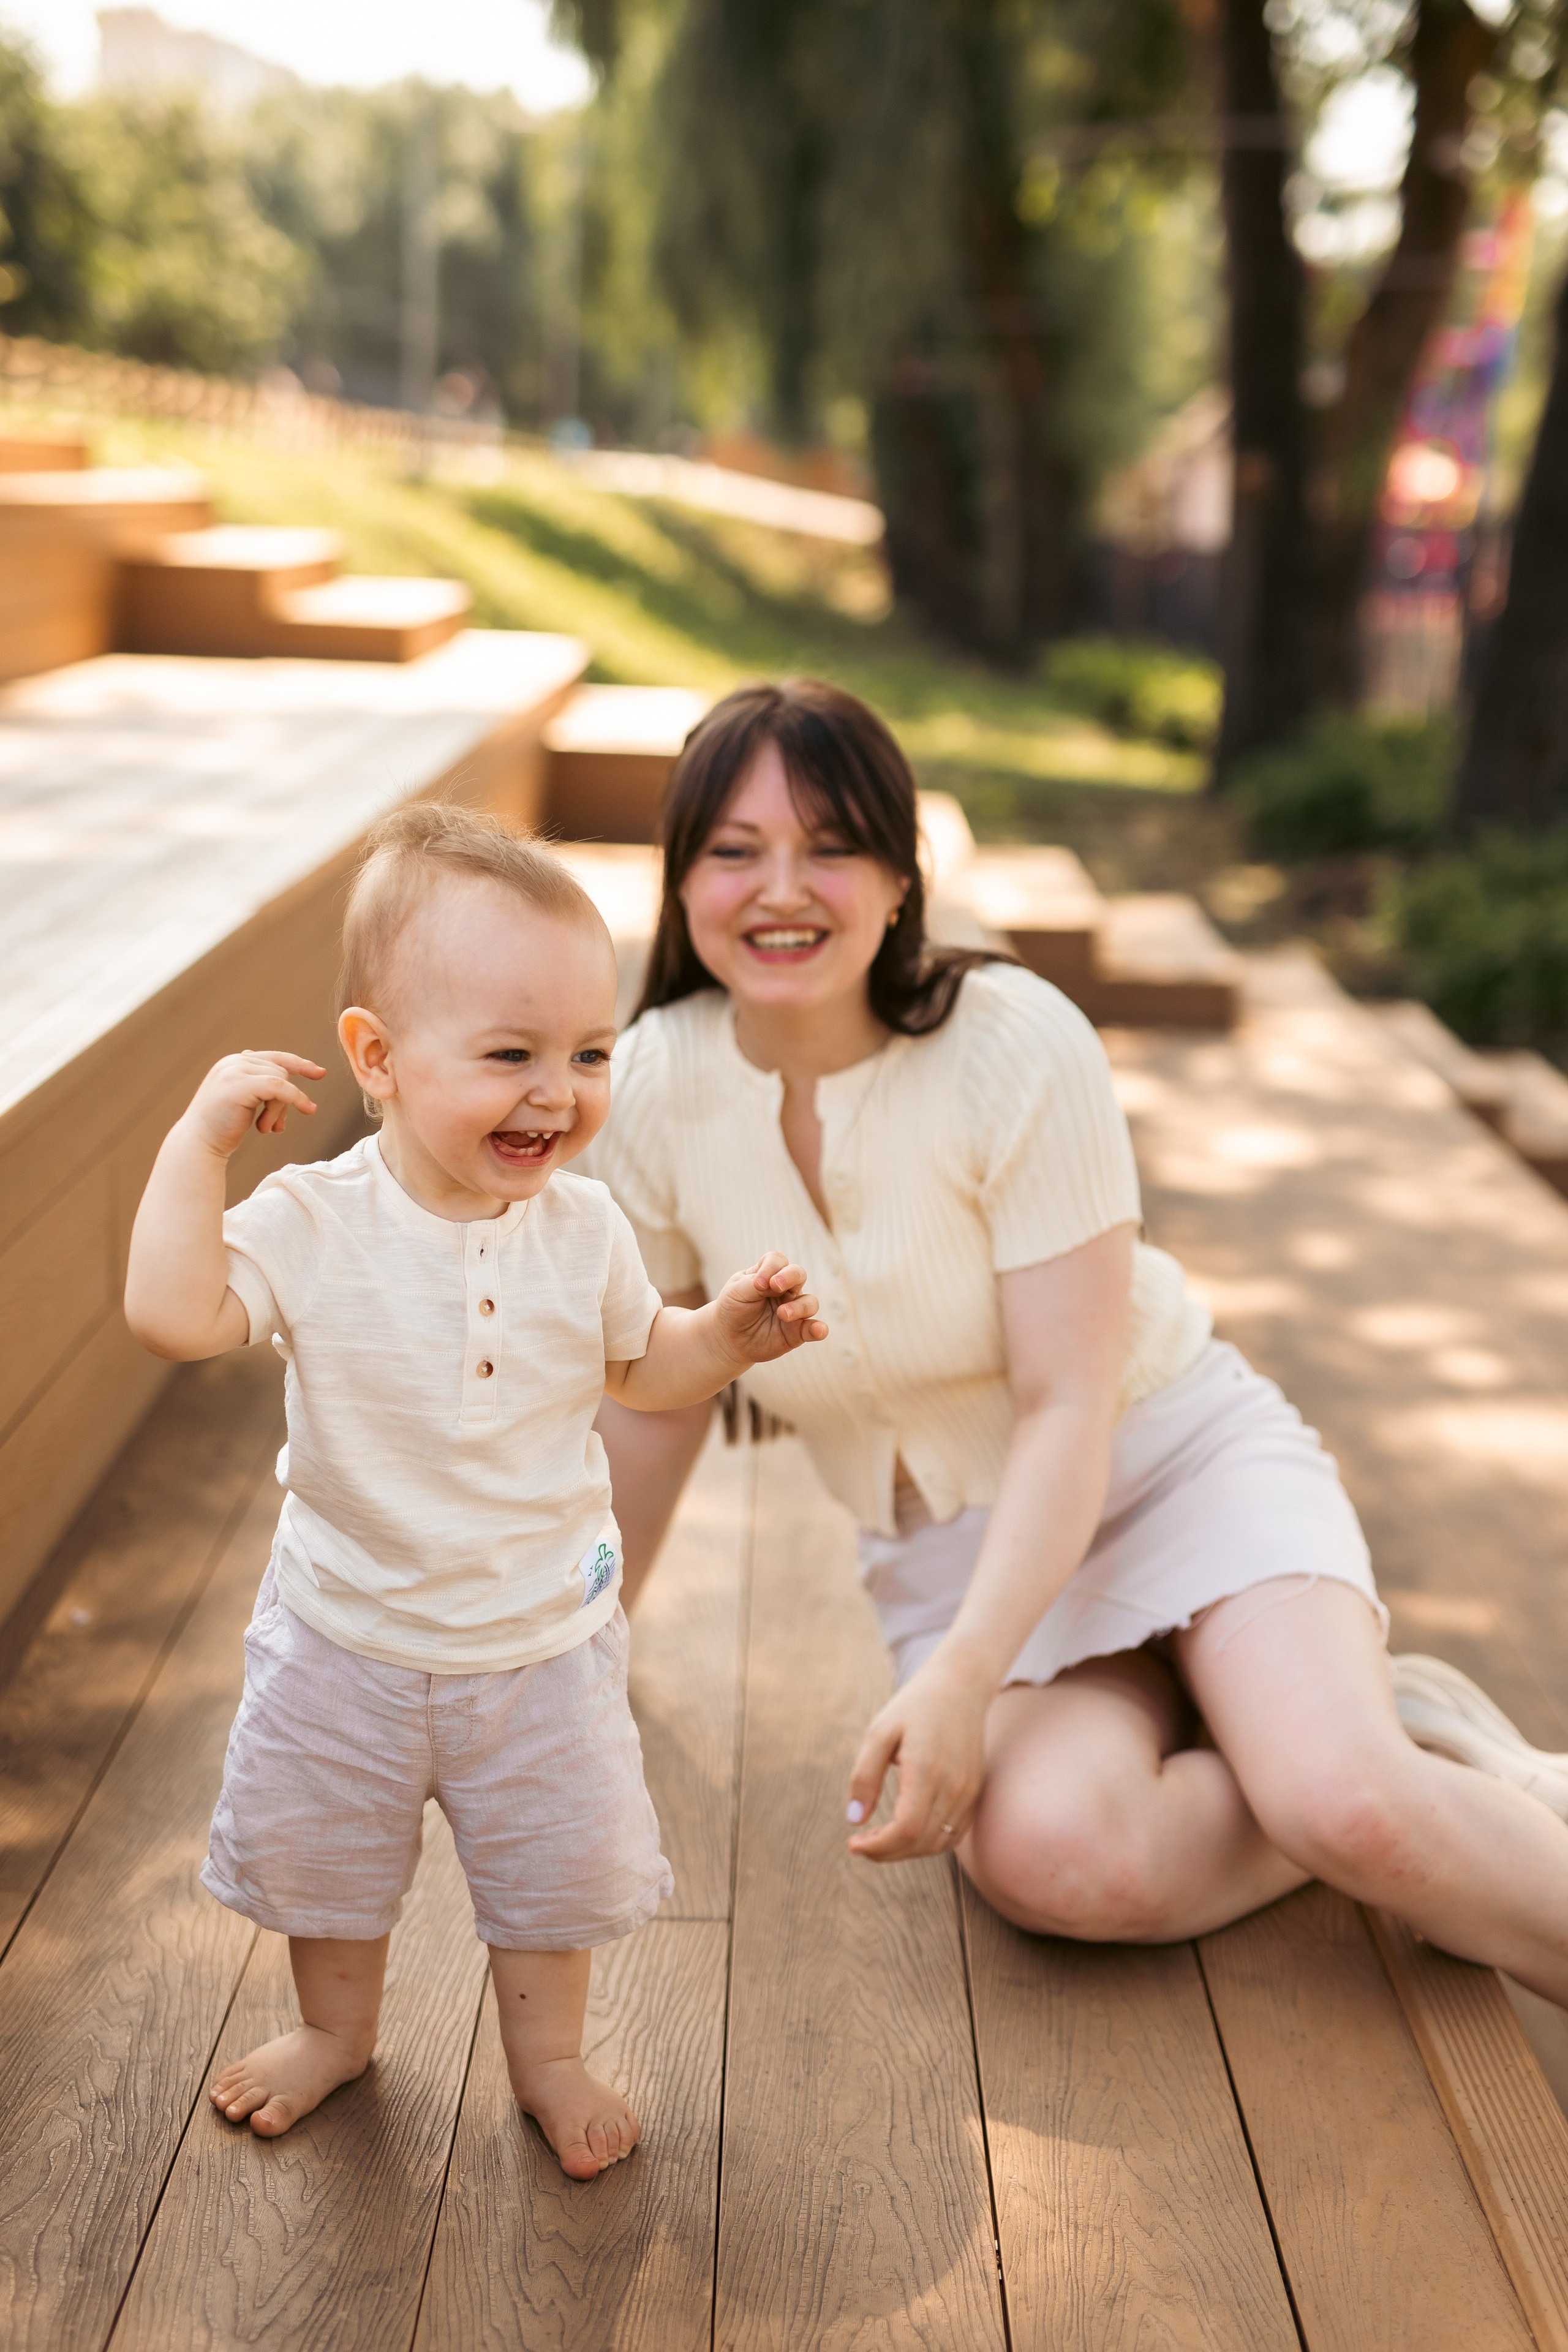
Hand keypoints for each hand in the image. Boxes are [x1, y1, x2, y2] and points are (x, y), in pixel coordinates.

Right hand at [180, 1051, 324, 1158]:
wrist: (199, 1144)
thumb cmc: (221, 1127)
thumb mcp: (242, 1100)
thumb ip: (257, 1085)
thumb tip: (279, 1076)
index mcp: (233, 1063)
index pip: (274, 1057)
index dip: (299, 1064)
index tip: (319, 1073)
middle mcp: (233, 1062)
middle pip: (281, 1070)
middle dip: (286, 1099)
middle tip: (277, 1127)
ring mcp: (235, 1071)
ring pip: (281, 1080)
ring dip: (280, 1109)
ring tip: (266, 1129)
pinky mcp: (241, 1085)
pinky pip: (280, 1087)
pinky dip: (296, 1099)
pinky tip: (307, 1109)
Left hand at [711, 1252, 825, 1365]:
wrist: (729, 1338)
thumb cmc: (733, 1308)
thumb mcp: (736, 1291)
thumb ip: (755, 1283)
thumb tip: (773, 1283)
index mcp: (769, 1274)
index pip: (778, 1261)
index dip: (771, 1268)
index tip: (758, 1283)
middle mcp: (785, 1290)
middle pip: (798, 1274)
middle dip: (790, 1277)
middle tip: (775, 1286)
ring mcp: (793, 1310)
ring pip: (810, 1301)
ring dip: (799, 1307)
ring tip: (782, 1314)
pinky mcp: (797, 1332)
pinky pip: (814, 1329)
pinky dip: (819, 1329)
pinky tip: (818, 1330)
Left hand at [845, 1651, 992, 1862]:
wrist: (960, 1685)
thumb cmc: (914, 1706)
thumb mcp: (879, 1732)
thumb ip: (864, 1777)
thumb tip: (854, 1820)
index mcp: (926, 1770)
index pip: (906, 1829)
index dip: (879, 1847)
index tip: (853, 1843)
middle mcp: (953, 1786)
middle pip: (921, 1842)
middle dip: (887, 1852)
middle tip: (861, 1843)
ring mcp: (968, 1791)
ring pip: (939, 1843)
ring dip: (908, 1851)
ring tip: (881, 1839)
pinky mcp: (974, 1790)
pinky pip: (955, 1832)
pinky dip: (929, 1842)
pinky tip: (907, 1831)